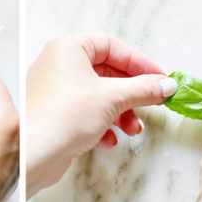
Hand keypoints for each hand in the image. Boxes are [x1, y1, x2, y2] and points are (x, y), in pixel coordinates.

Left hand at [27, 34, 175, 194]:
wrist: (33, 156)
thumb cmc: (65, 116)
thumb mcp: (113, 98)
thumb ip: (143, 89)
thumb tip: (167, 85)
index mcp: (69, 48)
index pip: (112, 46)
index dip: (139, 62)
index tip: (159, 78)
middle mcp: (59, 65)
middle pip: (107, 73)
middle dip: (131, 93)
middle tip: (152, 104)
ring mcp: (56, 92)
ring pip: (98, 96)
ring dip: (121, 113)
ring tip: (133, 129)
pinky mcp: (56, 117)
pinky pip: (86, 115)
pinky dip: (102, 126)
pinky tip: (109, 140)